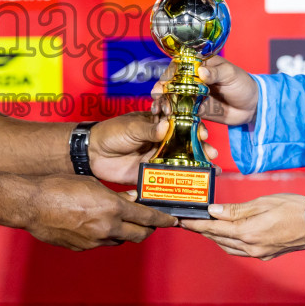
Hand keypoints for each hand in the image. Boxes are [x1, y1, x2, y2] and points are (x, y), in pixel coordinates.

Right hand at [22, 174, 176, 250]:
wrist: (32, 205)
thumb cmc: (59, 187)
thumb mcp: (92, 184)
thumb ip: (115, 195)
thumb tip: (131, 199)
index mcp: (113, 208)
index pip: (147, 217)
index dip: (163, 219)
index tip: (172, 220)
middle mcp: (107, 228)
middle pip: (139, 235)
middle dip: (147, 229)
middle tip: (150, 223)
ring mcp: (95, 241)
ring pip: (119, 240)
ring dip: (124, 232)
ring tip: (120, 221)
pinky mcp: (82, 248)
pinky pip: (100, 243)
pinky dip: (104, 236)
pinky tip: (95, 226)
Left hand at [88, 110, 215, 184]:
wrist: (93, 153)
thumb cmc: (111, 133)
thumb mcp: (131, 127)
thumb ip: (148, 129)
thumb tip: (165, 126)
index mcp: (158, 123)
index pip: (181, 123)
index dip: (194, 127)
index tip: (202, 132)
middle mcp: (162, 140)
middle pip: (186, 142)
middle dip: (201, 147)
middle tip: (211, 152)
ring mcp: (158, 156)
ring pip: (182, 159)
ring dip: (197, 163)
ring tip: (210, 168)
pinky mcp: (152, 172)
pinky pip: (169, 176)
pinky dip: (182, 179)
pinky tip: (195, 182)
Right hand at [152, 54, 258, 126]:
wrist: (252, 106)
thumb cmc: (242, 84)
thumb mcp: (231, 74)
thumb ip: (216, 73)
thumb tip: (201, 72)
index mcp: (199, 65)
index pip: (179, 67)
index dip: (169, 74)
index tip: (163, 84)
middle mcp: (192, 79)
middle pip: (172, 83)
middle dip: (162, 91)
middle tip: (158, 99)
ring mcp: (192, 95)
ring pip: (173, 98)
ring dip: (164, 103)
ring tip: (161, 111)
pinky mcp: (195, 110)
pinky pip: (182, 112)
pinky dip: (174, 116)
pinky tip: (166, 120)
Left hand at [179, 193, 304, 260]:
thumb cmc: (295, 209)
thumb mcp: (263, 202)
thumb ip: (236, 210)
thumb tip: (213, 211)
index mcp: (248, 233)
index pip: (214, 229)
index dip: (196, 224)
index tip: (182, 221)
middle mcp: (251, 247)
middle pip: (218, 239)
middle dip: (202, 230)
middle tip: (188, 222)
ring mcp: (260, 254)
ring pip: (228, 247)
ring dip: (214, 238)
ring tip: (204, 228)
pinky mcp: (267, 255)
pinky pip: (241, 251)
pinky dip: (229, 244)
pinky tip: (227, 236)